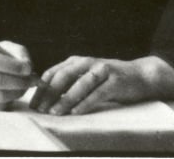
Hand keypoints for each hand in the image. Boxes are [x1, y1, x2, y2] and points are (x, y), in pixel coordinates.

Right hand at [0, 41, 33, 110]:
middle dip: (19, 82)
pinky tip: (11, 94)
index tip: (28, 69)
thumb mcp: (3, 48)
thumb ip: (18, 52)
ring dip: (16, 93)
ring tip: (23, 87)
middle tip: (32, 81)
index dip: (13, 66)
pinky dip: (8, 102)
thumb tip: (28, 67)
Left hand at [29, 55, 173, 115]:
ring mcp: (102, 70)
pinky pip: (97, 93)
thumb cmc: (108, 80)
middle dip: (49, 93)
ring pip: (80, 83)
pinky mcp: (115, 80)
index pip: (53, 72)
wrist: (140, 76)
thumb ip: (69, 83)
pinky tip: (76, 112)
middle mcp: (87, 62)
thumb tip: (45, 99)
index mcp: (77, 61)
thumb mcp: (86, 77)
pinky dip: (85, 102)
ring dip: (65, 98)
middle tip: (41, 108)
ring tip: (55, 112)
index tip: (33, 103)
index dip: (41, 88)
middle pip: (63, 76)